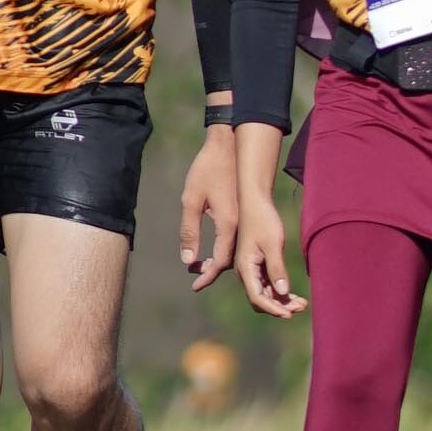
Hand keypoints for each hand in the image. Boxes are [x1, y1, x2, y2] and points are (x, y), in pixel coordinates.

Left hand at [179, 123, 239, 288]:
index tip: (195, 286)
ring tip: (201, 264)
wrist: (229, 144)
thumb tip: (188, 260)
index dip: (207, 276)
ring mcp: (244, 218)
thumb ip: (189, 231)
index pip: (220, 261)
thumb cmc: (207, 169)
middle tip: (195, 274)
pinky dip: (225, 248)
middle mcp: (240, 225)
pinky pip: (237, 238)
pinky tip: (213, 247)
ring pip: (235, 250)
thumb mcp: (191, 199)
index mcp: (228, 223)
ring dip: (219, 260)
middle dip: (213, 271)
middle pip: (230, 260)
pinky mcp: (243, 211)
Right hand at [235, 200, 304, 319]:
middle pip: (261, 299)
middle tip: (301, 308)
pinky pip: (268, 284)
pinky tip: (295, 295)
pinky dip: (280, 291)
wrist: (255, 201)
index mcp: (245, 268)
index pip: (257, 297)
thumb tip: (283, 293)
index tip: (289, 314)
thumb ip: (277, 269)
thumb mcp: (272, 243)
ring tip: (303, 304)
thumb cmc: (262, 219)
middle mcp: (246, 272)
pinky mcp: (259, 264)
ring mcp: (252, 269)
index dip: (273, 308)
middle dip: (280, 307)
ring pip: (266, 293)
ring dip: (282, 301)